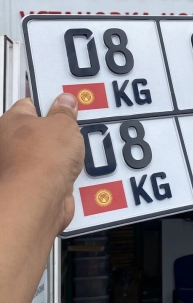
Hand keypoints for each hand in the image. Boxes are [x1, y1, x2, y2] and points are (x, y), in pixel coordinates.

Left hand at [0, 94, 83, 233]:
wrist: (38, 200)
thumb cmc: (41, 159)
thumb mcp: (63, 124)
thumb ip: (65, 112)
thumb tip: (65, 102)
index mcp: (11, 122)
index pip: (30, 105)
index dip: (50, 104)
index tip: (66, 105)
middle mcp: (9, 146)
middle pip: (38, 133)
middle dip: (58, 134)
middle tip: (73, 132)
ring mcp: (20, 169)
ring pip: (46, 158)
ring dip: (62, 158)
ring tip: (74, 156)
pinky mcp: (32, 189)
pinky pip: (52, 178)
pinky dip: (63, 178)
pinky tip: (71, 175)